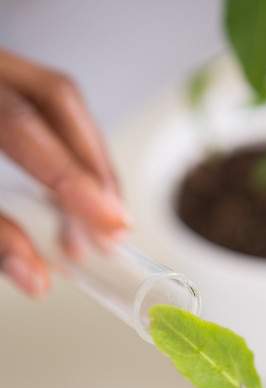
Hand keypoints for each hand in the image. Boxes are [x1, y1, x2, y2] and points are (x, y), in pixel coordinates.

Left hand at [0, 48, 129, 296]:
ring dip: (88, 167)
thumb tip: (35, 276)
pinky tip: (73, 199)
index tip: (105, 220)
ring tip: (98, 223)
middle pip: (55, 101)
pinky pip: (48, 113)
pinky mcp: (2, 88)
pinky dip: (70, 158)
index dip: (70, 176)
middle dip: (93, 170)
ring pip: (59, 105)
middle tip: (112, 225)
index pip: (18, 124)